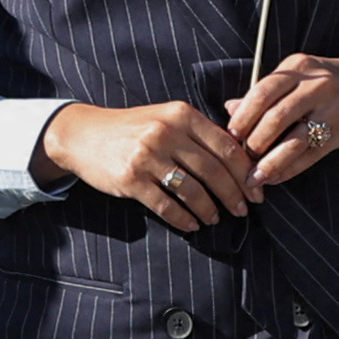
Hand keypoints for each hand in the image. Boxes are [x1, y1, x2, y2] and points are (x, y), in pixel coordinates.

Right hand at [37, 99, 254, 235]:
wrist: (82, 135)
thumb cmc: (131, 129)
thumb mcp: (166, 118)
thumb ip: (199, 133)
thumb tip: (240, 158)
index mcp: (181, 115)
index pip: (226, 146)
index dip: (246, 172)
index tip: (256, 190)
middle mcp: (165, 133)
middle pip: (213, 170)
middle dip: (233, 194)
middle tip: (242, 210)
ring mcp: (146, 156)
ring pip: (192, 190)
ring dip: (209, 209)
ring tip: (215, 218)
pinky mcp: (130, 179)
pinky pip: (166, 205)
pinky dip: (183, 219)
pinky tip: (191, 224)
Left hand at [223, 53, 338, 189]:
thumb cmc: (325, 83)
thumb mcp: (296, 78)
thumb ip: (264, 92)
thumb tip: (228, 108)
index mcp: (298, 68)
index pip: (262, 92)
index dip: (243, 116)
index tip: (229, 135)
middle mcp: (316, 85)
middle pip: (276, 116)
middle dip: (253, 141)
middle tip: (239, 158)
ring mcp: (332, 109)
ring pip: (294, 140)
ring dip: (269, 162)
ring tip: (253, 176)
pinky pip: (310, 155)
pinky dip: (289, 169)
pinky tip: (274, 177)